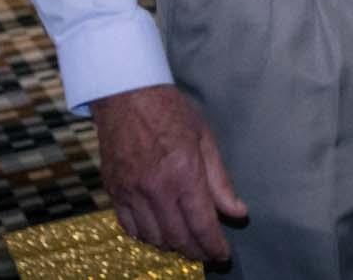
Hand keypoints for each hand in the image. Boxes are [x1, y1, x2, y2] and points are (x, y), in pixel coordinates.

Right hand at [93, 84, 244, 262]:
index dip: (214, 246)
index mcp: (184, 173)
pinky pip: (129, 227)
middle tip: (207, 253)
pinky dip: (146, 236)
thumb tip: (238, 212)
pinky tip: (159, 231)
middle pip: (177, 237)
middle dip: (196, 252)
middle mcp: (156, 188)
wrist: (127, 96)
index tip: (223, 255)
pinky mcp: (114, 192)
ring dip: (172, 246)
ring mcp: (131, 192)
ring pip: (153, 237)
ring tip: (186, 242)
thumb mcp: (205, 140)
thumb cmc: (172, 113)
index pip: (202, 224)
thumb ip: (220, 181)